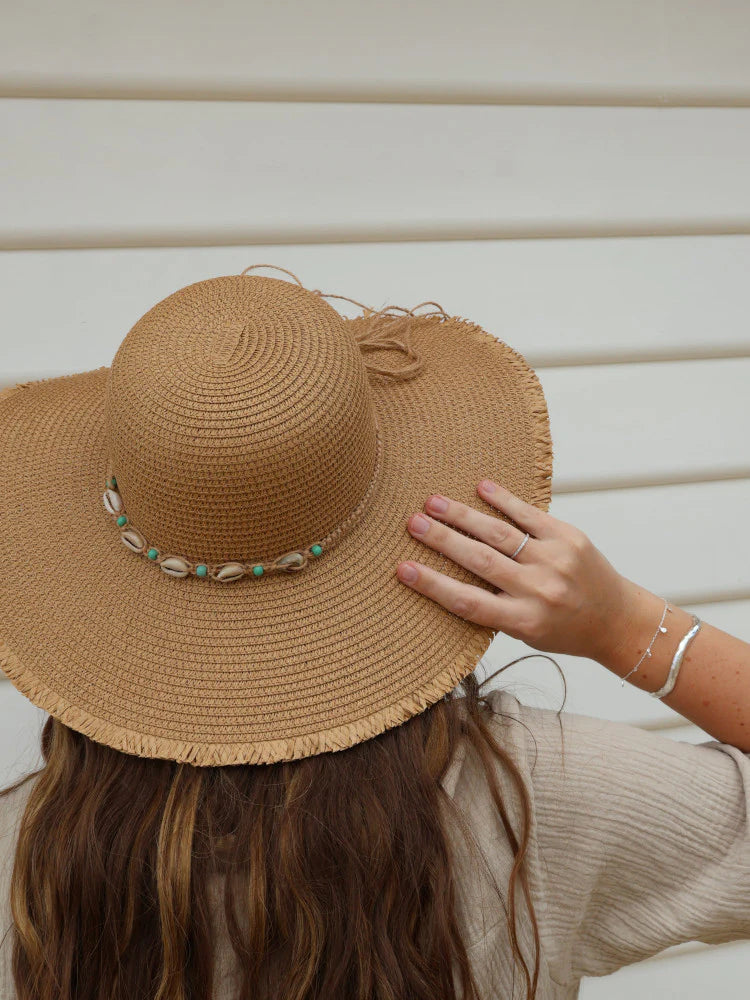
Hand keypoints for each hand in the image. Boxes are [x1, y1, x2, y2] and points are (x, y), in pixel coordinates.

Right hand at [395, 478, 632, 661]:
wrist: (618, 621)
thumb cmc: (564, 630)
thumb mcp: (526, 633)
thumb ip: (492, 609)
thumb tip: (445, 578)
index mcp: (524, 621)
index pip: (468, 602)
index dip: (433, 585)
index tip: (403, 569)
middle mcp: (540, 591)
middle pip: (480, 560)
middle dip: (442, 540)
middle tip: (412, 523)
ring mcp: (556, 560)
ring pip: (500, 533)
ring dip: (462, 515)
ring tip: (432, 502)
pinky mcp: (569, 537)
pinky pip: (530, 515)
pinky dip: (504, 500)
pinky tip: (481, 487)